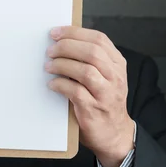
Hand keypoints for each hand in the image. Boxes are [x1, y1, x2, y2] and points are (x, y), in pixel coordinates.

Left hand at [45, 26, 134, 166]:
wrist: (114, 134)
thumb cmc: (103, 100)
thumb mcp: (105, 76)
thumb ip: (90, 60)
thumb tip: (62, 42)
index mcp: (117, 64)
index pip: (99, 39)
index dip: (75, 33)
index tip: (56, 32)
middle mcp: (115, 76)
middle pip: (92, 52)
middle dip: (66, 47)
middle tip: (50, 50)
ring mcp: (106, 94)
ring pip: (85, 70)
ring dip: (62, 65)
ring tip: (48, 66)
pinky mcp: (93, 109)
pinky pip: (75, 92)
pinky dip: (60, 85)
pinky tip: (52, 84)